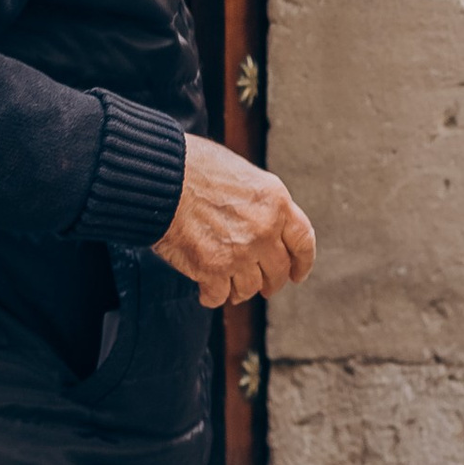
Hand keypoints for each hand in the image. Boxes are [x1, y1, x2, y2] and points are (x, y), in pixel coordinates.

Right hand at [151, 133, 316, 308]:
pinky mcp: (212, 269)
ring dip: (239, 290)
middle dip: (271, 283)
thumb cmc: (193, 168)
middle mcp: (264, 230)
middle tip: (263, 287)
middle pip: (278, 271)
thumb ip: (259, 203)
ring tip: (227, 286)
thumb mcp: (242, 174)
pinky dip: (211, 296)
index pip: (303, 241)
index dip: (302, 263)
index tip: (297, 274)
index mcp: (275, 202)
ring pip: (250, 288)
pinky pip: (219, 296)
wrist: (160, 179)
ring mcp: (240, 252)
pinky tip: (205, 291)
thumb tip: (263, 224)